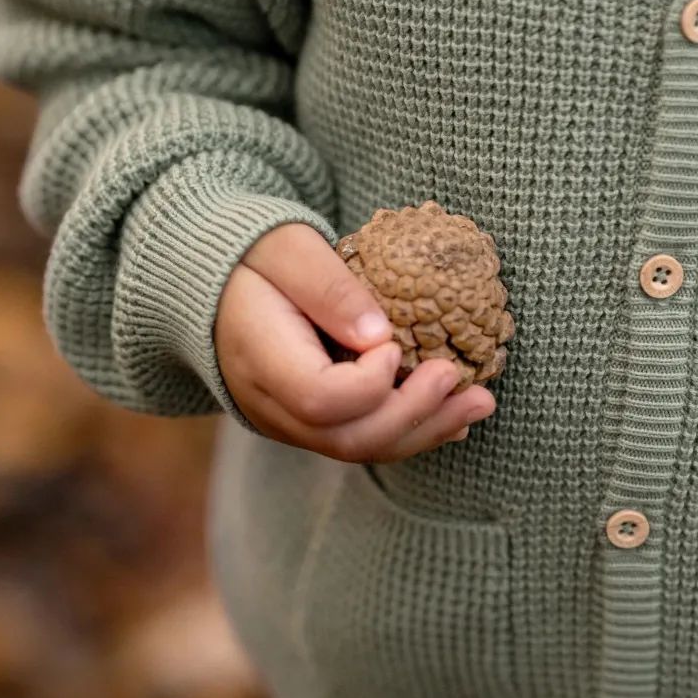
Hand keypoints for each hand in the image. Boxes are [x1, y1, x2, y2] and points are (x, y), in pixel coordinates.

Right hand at [214, 224, 496, 462]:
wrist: (216, 285)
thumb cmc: (254, 256)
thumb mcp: (288, 249)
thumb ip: (328, 288)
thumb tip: (381, 336)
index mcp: (259, 358)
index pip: (320, 399)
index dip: (369, 382)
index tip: (394, 344)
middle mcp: (270, 404)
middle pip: (348, 438)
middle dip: (417, 416)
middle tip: (469, 386)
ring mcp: (289, 421)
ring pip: (360, 448)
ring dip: (426, 430)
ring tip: (481, 404)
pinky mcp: (311, 423)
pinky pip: (361, 439)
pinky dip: (412, 431)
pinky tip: (455, 419)